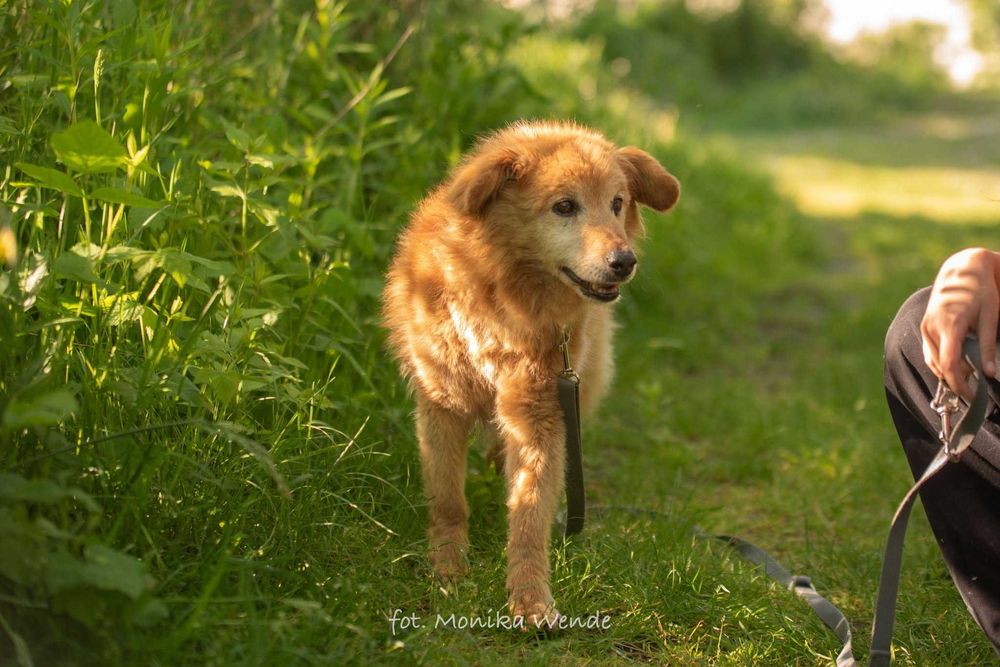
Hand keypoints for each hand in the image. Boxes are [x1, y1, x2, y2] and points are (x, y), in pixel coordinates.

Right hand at [920, 248, 999, 398]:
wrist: (961, 269)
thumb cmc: (980, 291)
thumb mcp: (990, 317)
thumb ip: (988, 346)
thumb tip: (990, 373)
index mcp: (950, 324)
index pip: (950, 363)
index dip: (958, 383)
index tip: (970, 396)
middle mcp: (932, 327)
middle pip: (941, 365)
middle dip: (956, 380)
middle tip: (975, 389)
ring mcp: (926, 327)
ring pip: (933, 361)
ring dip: (948, 372)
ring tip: (969, 375)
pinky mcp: (924, 327)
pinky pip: (930, 352)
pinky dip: (942, 362)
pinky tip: (957, 364)